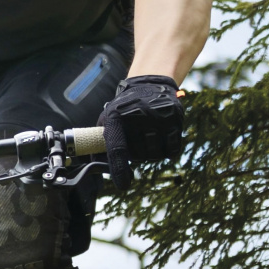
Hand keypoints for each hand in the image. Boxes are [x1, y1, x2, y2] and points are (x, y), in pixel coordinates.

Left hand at [96, 74, 183, 192]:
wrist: (149, 84)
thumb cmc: (124, 109)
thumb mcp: (107, 120)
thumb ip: (99, 144)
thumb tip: (94, 169)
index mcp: (116, 117)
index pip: (117, 149)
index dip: (119, 169)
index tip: (123, 184)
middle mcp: (137, 116)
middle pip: (138, 155)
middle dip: (136, 155)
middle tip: (136, 141)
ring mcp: (158, 117)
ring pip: (154, 155)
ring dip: (151, 154)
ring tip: (147, 138)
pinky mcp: (174, 119)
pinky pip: (171, 150)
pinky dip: (166, 151)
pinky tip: (161, 139)